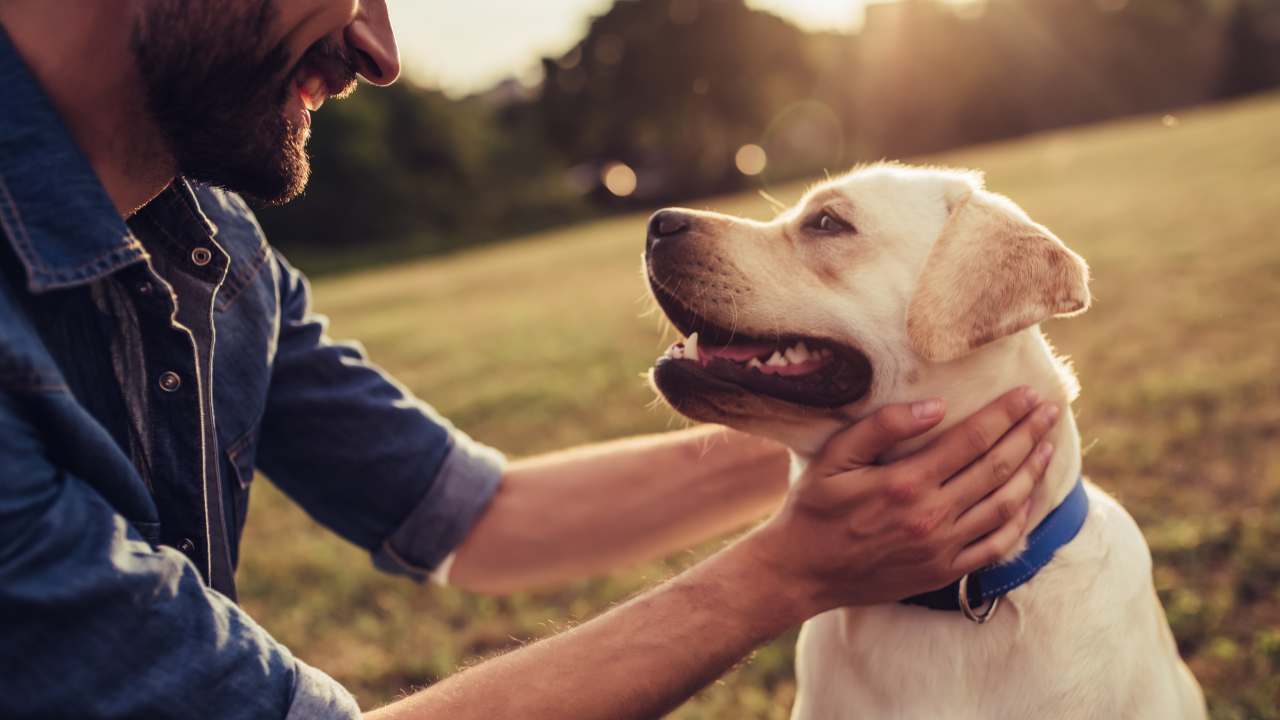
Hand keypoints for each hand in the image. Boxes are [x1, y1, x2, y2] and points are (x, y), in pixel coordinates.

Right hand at [746, 386, 1060, 615]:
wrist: (802, 572)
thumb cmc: (814, 508)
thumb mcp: (834, 458)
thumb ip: (881, 427)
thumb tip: (935, 406)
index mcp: (905, 482)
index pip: (972, 440)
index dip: (1005, 414)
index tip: (1029, 394)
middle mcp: (931, 516)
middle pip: (997, 468)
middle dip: (1028, 435)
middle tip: (1050, 411)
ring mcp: (942, 547)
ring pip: (1004, 505)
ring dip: (1032, 472)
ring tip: (1047, 445)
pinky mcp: (944, 571)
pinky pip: (995, 546)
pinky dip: (1019, 520)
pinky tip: (1028, 499)